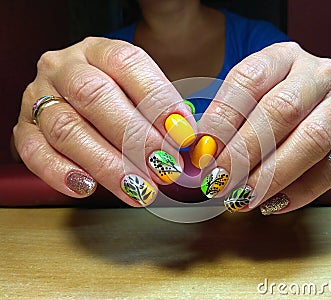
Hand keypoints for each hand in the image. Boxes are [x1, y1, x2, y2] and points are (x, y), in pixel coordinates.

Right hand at [13, 37, 196, 205]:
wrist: (75, 94)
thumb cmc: (118, 96)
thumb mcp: (141, 90)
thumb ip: (162, 113)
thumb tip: (188, 144)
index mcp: (99, 51)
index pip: (128, 64)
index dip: (158, 101)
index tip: (183, 135)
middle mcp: (65, 68)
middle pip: (94, 96)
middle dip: (134, 137)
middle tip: (162, 166)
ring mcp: (39, 97)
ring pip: (67, 129)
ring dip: (107, 164)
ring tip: (138, 188)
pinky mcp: (23, 128)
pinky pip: (34, 151)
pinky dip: (61, 173)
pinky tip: (87, 187)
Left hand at [194, 42, 330, 213]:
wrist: (304, 101)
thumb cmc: (263, 102)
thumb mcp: (239, 98)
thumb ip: (220, 123)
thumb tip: (201, 155)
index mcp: (281, 57)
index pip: (248, 81)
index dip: (223, 119)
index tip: (203, 152)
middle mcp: (316, 75)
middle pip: (282, 110)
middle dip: (246, 152)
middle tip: (220, 180)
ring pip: (312, 140)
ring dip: (273, 175)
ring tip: (243, 196)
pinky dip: (300, 191)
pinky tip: (272, 203)